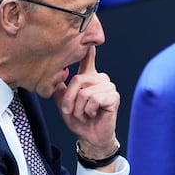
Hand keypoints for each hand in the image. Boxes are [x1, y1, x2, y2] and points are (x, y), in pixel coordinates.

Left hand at [53, 45, 119, 161]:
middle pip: (78, 80)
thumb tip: (60, 71)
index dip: (88, 47)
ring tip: (85, 114)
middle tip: (74, 111)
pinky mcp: (114, 97)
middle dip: (71, 100)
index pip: (88, 58)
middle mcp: (100, 79)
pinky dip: (89, 111)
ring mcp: (108, 87)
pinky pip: (94, 99)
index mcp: (88, 78)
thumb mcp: (63, 102)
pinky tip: (94, 114)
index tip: (89, 37)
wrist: (89, 137)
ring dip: (80, 109)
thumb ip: (60, 87)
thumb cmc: (79, 120)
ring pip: (85, 92)